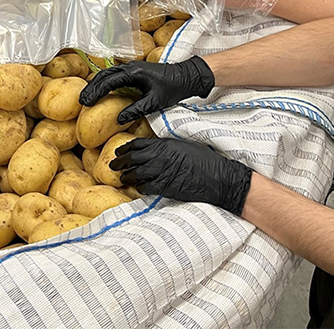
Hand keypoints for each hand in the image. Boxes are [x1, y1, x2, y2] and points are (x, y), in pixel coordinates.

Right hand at [79, 57, 214, 122]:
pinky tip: (101, 92)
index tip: (86, 102)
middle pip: (104, 75)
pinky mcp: (134, 71)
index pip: (108, 81)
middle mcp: (130, 67)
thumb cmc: (173, 88)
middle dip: (91, 88)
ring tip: (88, 97)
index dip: (96, 92)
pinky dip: (105, 83)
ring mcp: (132, 68)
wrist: (186, 76)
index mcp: (134, 72)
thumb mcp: (155, 102)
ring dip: (97, 85)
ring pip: (108, 74)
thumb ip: (136, 110)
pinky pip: (114, 75)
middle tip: (82, 101)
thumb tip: (119, 119)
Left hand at [110, 138, 252, 214]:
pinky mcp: (165, 187)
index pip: (137, 144)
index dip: (125, 148)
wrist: (220, 179)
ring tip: (122, 178)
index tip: (119, 151)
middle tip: (113, 166)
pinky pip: (145, 187)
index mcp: (165, 144)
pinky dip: (140, 188)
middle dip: (119, 162)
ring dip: (127, 176)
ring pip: (135, 174)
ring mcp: (161, 172)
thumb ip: (169, 146)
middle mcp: (160, 156)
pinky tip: (139, 188)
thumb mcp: (186, 145)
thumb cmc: (207, 161)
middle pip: (131, 158)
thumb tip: (158, 147)